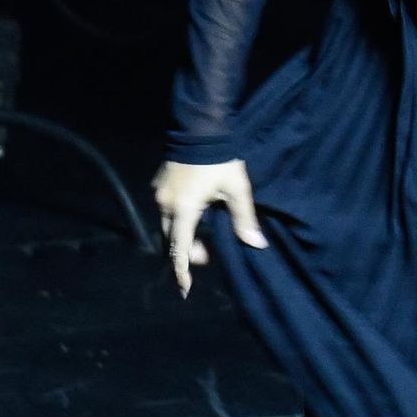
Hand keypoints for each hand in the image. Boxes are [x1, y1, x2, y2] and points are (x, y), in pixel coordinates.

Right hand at [151, 157, 267, 297]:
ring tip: (203, 241)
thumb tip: (257, 244)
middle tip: (207, 258)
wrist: (200, 127)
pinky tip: (195, 219)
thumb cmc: (220, 159)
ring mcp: (159, 194)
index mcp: (183, 209)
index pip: (180, 249)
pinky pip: (166, 212)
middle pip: (171, 240)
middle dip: (186, 254)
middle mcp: (165, 204)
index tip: (185, 289)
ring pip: (167, 227)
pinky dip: (179, 223)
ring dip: (183, 238)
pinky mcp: (160, 185)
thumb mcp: (237, 190)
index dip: (182, 271)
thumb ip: (244, 219)